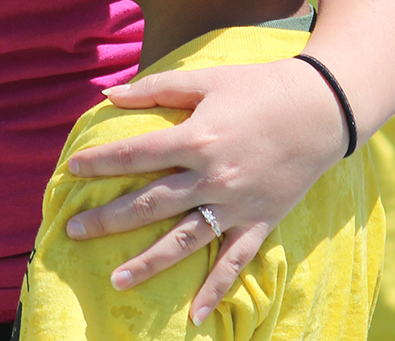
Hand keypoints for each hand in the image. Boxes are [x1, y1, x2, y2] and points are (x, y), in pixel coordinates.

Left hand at [63, 56, 344, 324]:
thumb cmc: (259, 87)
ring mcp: (237, 204)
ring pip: (184, 241)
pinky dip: (216, 290)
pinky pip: (234, 262)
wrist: (322, 109)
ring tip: (116, 280)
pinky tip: (194, 316)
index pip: (136, 154)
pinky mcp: (260, 221)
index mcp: (197, 137)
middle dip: (107, 220)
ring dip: (148, 263)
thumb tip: (108, 94)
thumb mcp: (207, 78)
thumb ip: (156, 87)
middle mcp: (213, 176)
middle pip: (150, 204)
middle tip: (74, 231)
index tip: (73, 169)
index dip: (100, 162)